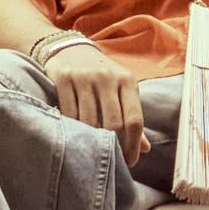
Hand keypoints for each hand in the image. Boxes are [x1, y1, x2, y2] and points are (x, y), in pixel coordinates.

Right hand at [43, 41, 145, 166]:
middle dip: (112, 144)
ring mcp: (84, 77)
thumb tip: (145, 148)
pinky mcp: (63, 78)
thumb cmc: (101, 75)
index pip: (134, 119)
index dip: (134, 145)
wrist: (70, 48)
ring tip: (90, 147)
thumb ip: (131, 116)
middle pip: (114, 123)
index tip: (130, 162)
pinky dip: (72, 127)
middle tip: (108, 156)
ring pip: (90, 121)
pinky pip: (69, 113)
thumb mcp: (121, 89)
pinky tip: (73, 132)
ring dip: (90, 138)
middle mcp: (107, 77)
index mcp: (127, 80)